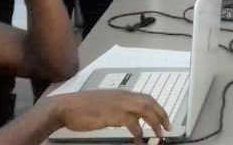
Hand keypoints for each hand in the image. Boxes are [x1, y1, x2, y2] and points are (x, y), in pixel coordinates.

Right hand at [50, 90, 170, 142]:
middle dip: (161, 113)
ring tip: (161, 134)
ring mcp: (119, 104)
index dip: (156, 106)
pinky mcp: (114, 115)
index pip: (144, 97)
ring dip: (155, 122)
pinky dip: (139, 133)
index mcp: (120, 93)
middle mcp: (122, 96)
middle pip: (149, 102)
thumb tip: (124, 117)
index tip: (162, 116)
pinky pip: (133, 124)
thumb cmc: (79, 107)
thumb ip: (114, 107)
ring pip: (145, 110)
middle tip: (168, 126)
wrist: (65, 107)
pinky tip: (140, 141)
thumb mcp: (101, 104)